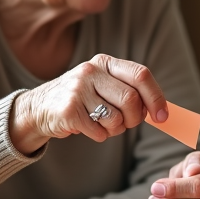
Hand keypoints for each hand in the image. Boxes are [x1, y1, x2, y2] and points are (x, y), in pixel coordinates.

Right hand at [10, 54, 167, 154]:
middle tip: (126, 123)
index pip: (141, 75)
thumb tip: (161, 111)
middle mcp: (90, 71)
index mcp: (104, 62)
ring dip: (115, 129)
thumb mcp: (103, 85)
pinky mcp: (67, 110)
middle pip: (131, 100)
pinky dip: (99, 135)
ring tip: (101, 124)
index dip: (156, 97)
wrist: (37, 109)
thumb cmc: (80, 100)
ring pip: (116, 118)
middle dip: (134, 118)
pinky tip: (88, 128)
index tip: (162, 116)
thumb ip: (129, 90)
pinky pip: (99, 131)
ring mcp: (77, 89)